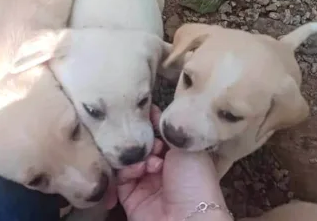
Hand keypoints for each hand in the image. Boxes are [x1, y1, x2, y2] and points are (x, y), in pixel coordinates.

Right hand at [117, 105, 231, 220]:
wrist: (188, 218)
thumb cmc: (195, 179)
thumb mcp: (188, 146)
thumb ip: (169, 129)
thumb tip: (155, 112)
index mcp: (179, 155)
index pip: (159, 133)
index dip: (151, 121)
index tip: (142, 107)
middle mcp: (161, 167)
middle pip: (141, 145)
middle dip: (143, 138)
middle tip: (149, 139)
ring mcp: (144, 182)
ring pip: (128, 159)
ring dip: (136, 155)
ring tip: (149, 159)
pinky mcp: (129, 196)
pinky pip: (120, 177)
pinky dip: (127, 170)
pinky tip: (139, 170)